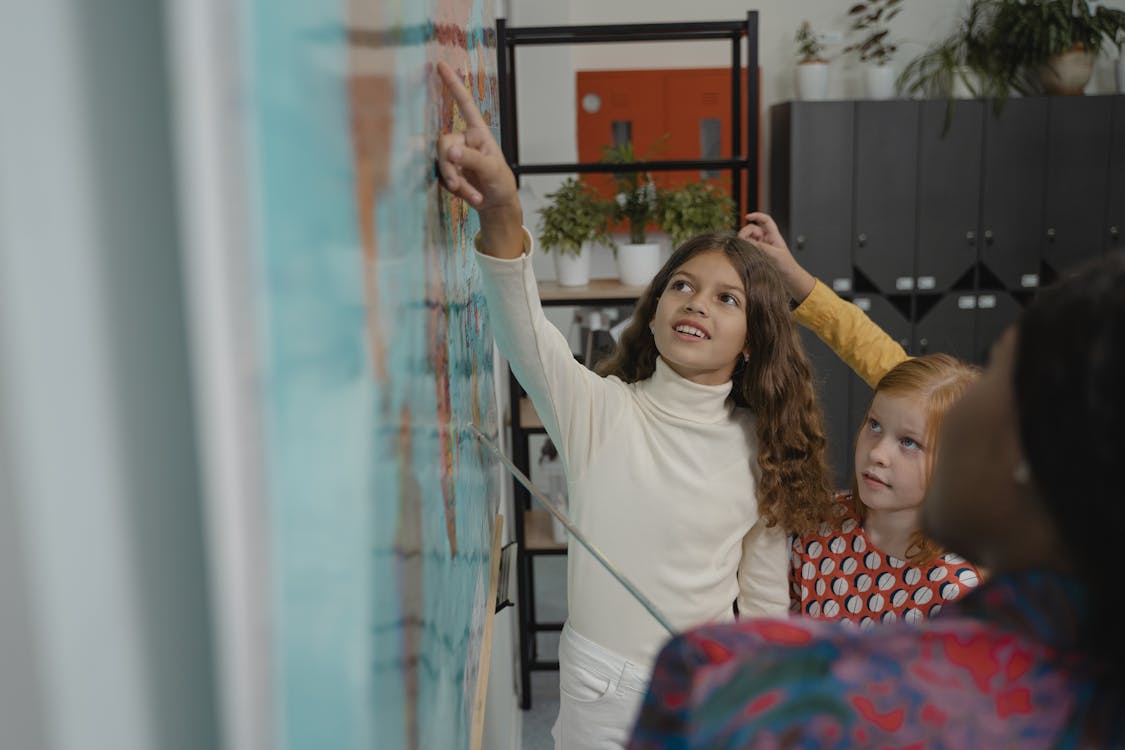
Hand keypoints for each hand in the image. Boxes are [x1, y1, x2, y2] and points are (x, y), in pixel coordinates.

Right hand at [435, 61, 518, 215]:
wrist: (497, 204)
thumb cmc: (500, 182)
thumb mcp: (491, 169)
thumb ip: (471, 159)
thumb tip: (449, 151)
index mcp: (477, 132)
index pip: (464, 105)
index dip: (453, 85)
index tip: (441, 65)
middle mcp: (463, 141)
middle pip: (444, 144)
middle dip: (450, 167)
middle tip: (457, 184)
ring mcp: (455, 157)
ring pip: (442, 163)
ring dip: (457, 183)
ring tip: (474, 196)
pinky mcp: (448, 172)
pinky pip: (443, 177)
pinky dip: (457, 190)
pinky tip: (471, 197)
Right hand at [739, 211, 814, 302]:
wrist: (789, 278)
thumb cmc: (787, 266)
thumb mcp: (775, 255)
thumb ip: (761, 247)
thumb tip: (746, 241)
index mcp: (774, 236)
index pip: (765, 220)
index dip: (756, 216)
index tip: (747, 217)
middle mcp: (767, 240)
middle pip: (753, 229)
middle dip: (746, 231)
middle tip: (741, 240)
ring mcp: (762, 247)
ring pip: (749, 238)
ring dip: (744, 240)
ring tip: (742, 248)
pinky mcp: (758, 255)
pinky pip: (748, 248)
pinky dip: (744, 247)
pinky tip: (742, 252)